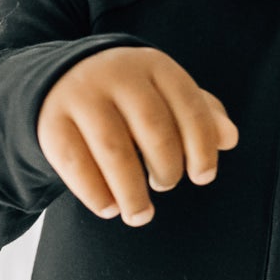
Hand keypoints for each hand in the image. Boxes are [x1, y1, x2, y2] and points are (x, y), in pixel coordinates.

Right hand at [36, 46, 238, 226]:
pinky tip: (110, 207)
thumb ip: (203, 115)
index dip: (202, 147)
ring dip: (132, 192)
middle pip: (153, 128)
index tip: (203, 177)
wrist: (62, 78)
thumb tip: (229, 138)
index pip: (190, 107)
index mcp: (155, 66)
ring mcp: (81, 95)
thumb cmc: (131, 96)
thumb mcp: (168, 95)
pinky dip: (96, 193)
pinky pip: (75, 163)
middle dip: (167, 168)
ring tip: (141, 214)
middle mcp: (117, 74)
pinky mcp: (50, 121)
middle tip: (166, 184)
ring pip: (113, 150)